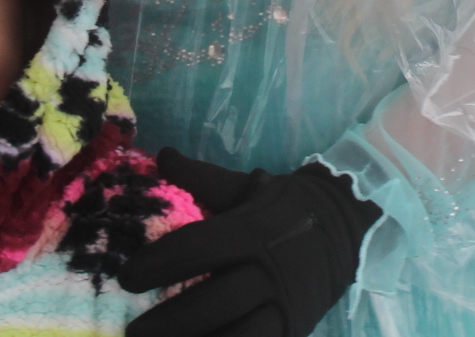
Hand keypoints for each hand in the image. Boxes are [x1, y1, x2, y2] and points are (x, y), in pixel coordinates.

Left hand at [121, 150, 381, 336]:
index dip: (160, 263)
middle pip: (216, 301)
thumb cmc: (286, 206)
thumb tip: (160, 154)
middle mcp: (269, 270)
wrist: (349, 225)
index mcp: (253, 230)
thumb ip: (201, 177)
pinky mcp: (295, 330)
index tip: (125, 277)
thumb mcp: (247, 187)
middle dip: (171, 322)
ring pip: (240, 336)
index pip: (201, 247)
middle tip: (130, 333)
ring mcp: (285, 307)